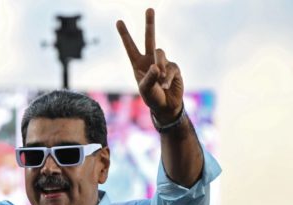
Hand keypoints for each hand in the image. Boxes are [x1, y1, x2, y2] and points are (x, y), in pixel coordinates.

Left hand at [116, 8, 183, 123]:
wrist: (166, 106)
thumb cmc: (152, 98)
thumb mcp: (145, 89)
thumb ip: (150, 77)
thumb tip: (157, 66)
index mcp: (137, 64)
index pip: (130, 47)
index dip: (125, 34)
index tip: (119, 21)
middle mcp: (150, 60)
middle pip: (149, 38)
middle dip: (150, 23)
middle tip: (149, 9)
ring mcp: (163, 62)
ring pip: (160, 54)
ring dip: (159, 67)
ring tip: (160, 81)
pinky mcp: (174, 67)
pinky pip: (171, 68)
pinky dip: (167, 78)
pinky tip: (166, 86)